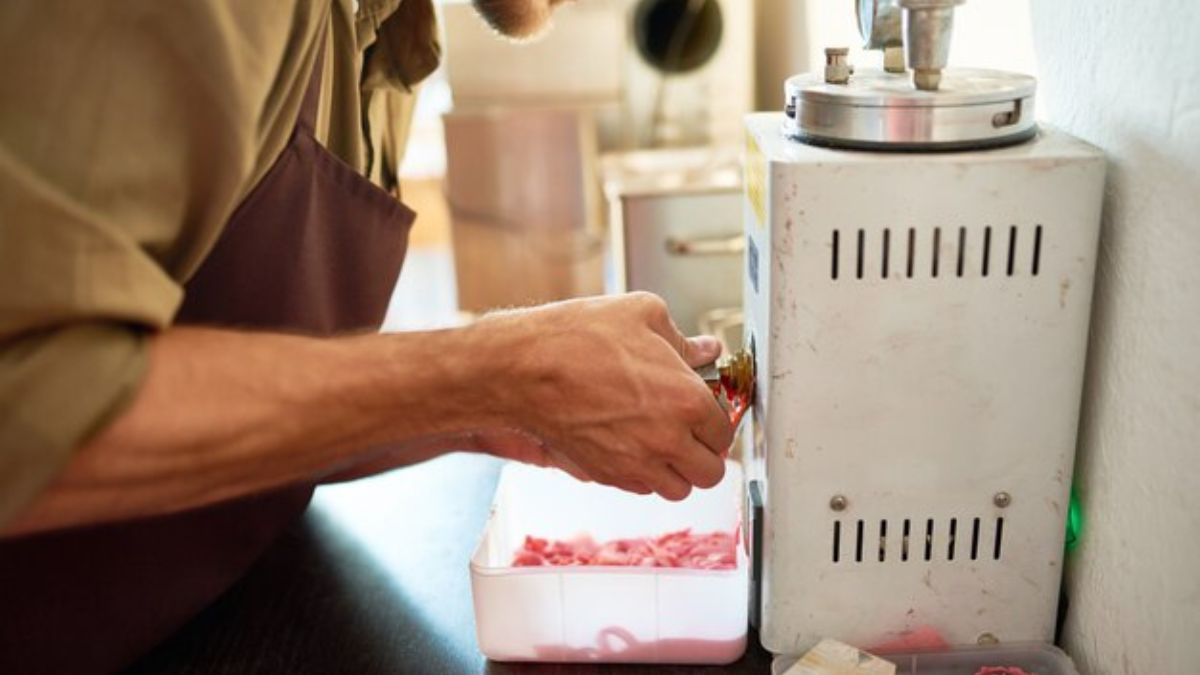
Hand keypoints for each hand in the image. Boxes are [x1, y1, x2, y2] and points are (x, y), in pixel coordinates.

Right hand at [478, 292, 733, 500]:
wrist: (524, 369)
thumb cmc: (579, 337)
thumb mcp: (642, 315)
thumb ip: (683, 340)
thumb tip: (705, 350)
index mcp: (687, 401)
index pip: (725, 431)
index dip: (716, 419)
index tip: (705, 409)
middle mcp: (667, 441)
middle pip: (711, 472)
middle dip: (705, 451)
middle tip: (691, 431)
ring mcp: (635, 464)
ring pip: (678, 489)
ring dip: (677, 470)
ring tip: (663, 442)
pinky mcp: (606, 474)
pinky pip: (642, 489)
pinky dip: (645, 474)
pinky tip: (632, 445)